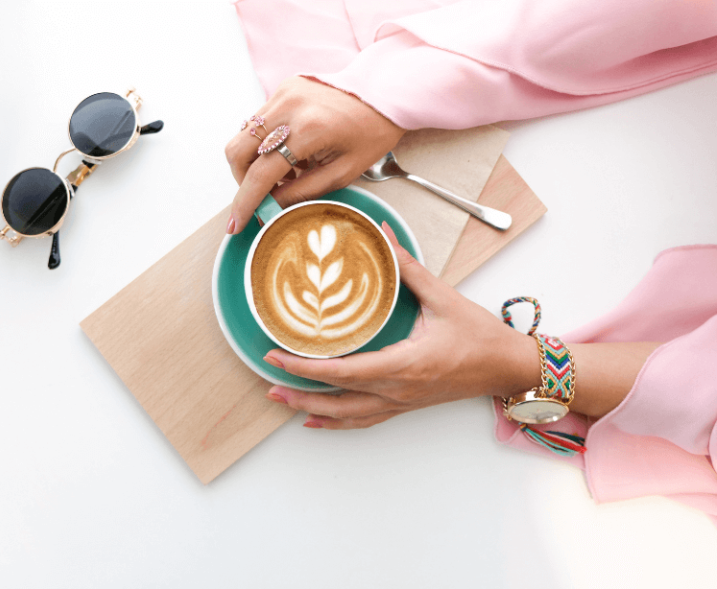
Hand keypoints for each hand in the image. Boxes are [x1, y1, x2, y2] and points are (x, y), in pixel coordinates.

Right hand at [224, 76, 404, 233]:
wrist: (383, 93)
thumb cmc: (370, 133)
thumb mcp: (342, 173)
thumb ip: (302, 192)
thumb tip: (270, 208)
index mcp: (308, 130)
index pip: (261, 173)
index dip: (246, 202)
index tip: (236, 224)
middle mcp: (288, 107)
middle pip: (238, 150)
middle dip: (243, 180)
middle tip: (262, 195)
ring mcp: (283, 94)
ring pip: (244, 135)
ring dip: (255, 162)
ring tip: (286, 174)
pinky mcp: (283, 88)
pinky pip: (259, 122)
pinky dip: (266, 144)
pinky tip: (291, 154)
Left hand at [262, 222, 540, 428]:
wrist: (507, 368)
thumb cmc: (481, 336)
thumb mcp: (444, 298)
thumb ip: (408, 267)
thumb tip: (383, 235)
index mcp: (404, 364)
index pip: (343, 371)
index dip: (305, 367)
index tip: (276, 356)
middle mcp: (398, 390)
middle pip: (337, 399)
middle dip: (298, 389)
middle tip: (267, 377)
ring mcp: (401, 402)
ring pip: (347, 416)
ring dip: (311, 410)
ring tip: (281, 399)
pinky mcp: (405, 405)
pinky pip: (364, 420)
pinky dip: (337, 422)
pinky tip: (317, 421)